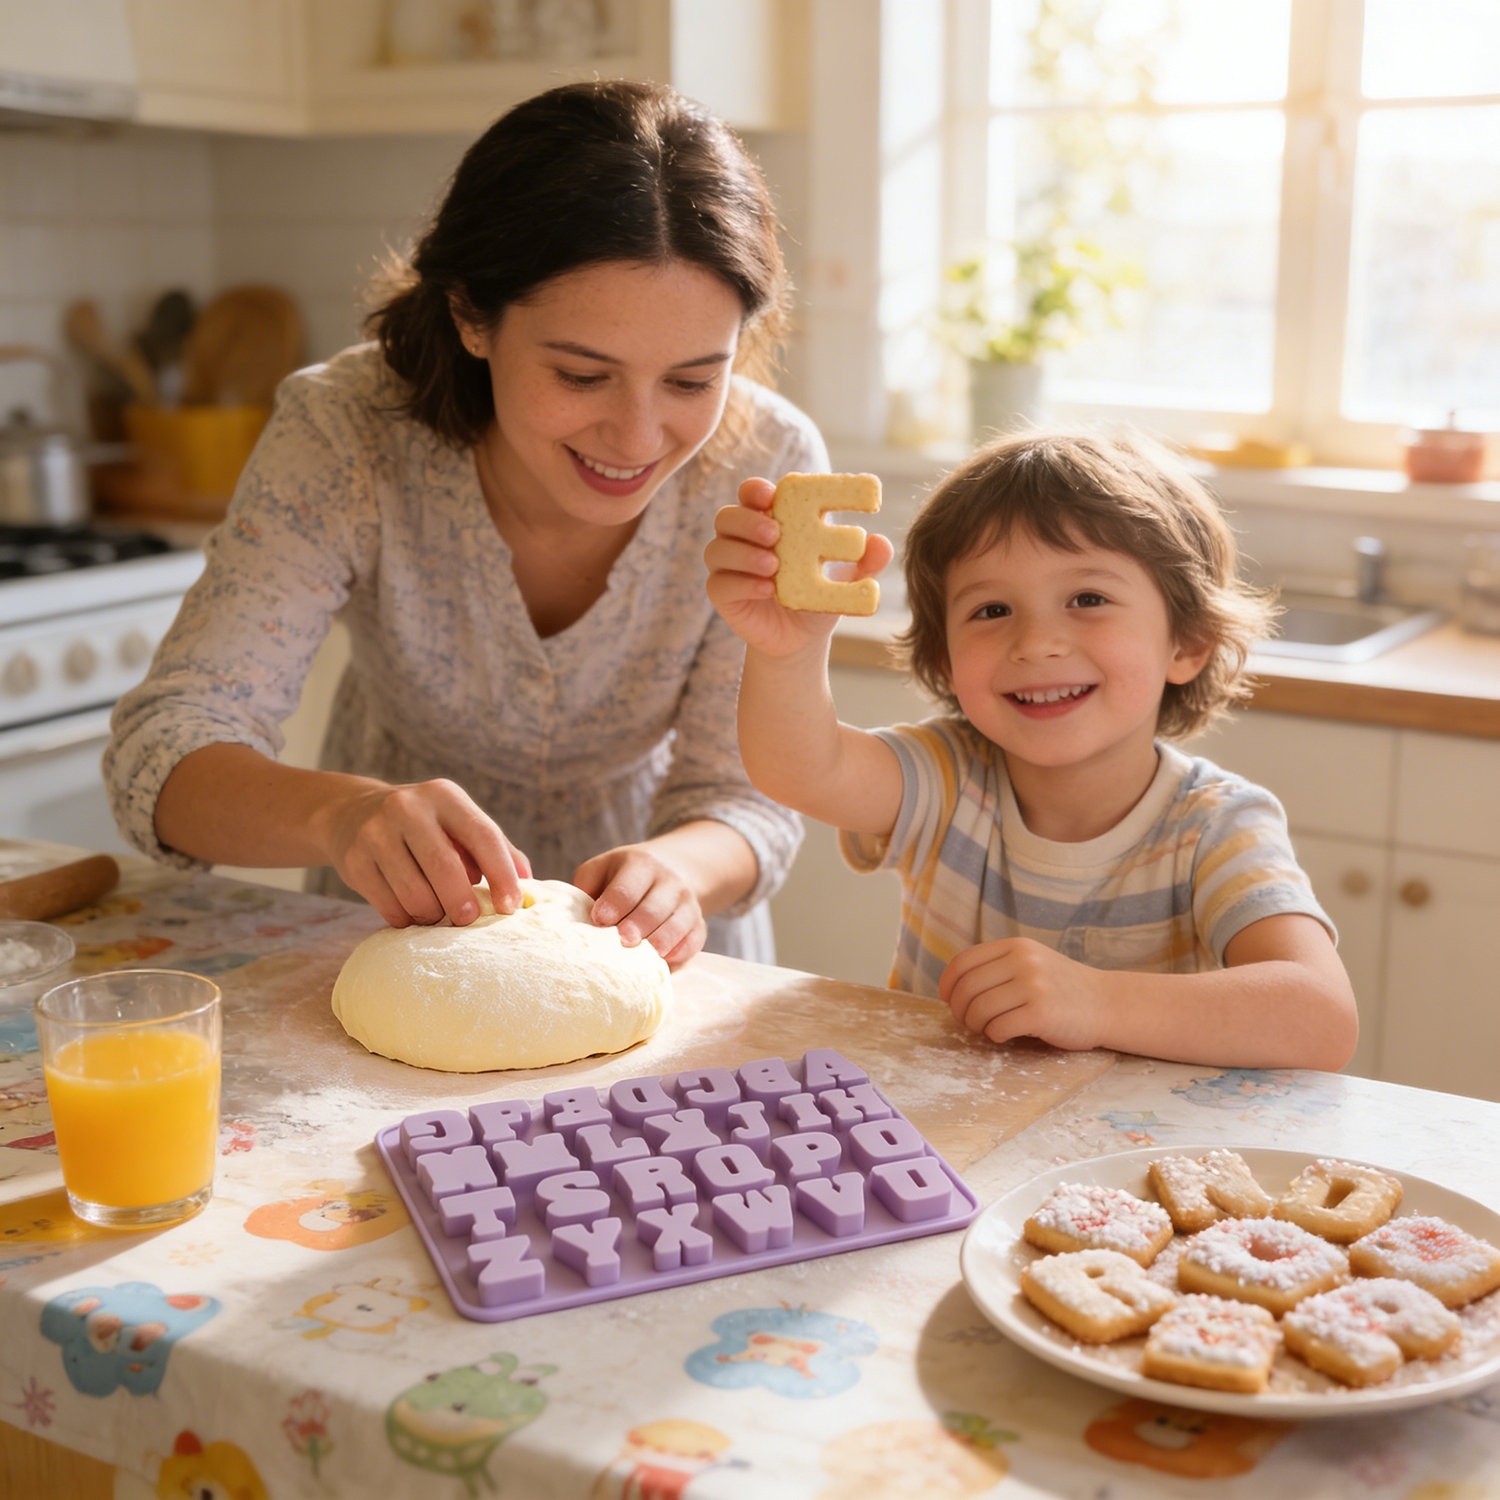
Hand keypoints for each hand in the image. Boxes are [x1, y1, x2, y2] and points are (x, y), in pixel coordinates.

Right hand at [322, 777, 529, 927]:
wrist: (351, 813)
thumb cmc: (423, 825)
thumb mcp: (457, 821)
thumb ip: (495, 847)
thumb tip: (528, 881)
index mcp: (444, 796)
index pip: (483, 836)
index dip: (501, 875)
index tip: (511, 906)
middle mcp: (408, 808)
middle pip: (445, 868)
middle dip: (463, 903)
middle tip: (470, 920)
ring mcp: (376, 833)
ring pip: (415, 893)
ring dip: (433, 914)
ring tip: (438, 913)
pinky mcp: (354, 861)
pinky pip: (389, 906)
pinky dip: (407, 918)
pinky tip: (411, 912)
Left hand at [572, 843, 706, 967]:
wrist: (671, 869)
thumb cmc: (622, 878)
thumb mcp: (602, 870)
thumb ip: (585, 889)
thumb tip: (570, 920)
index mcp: (640, 864)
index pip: (627, 887)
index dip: (613, 905)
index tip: (599, 920)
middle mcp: (668, 880)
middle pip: (653, 908)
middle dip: (637, 926)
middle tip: (622, 941)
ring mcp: (687, 903)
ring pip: (677, 925)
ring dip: (659, 942)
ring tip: (644, 958)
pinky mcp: (698, 924)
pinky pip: (693, 941)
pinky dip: (680, 953)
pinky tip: (663, 963)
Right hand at [704, 477, 892, 658]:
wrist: (804, 639)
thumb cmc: (820, 596)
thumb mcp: (846, 579)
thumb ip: (865, 562)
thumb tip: (881, 543)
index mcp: (770, 520)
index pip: (752, 494)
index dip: (756, 490)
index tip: (772, 495)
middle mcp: (743, 539)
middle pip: (727, 516)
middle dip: (748, 521)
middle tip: (775, 534)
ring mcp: (730, 567)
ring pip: (717, 549)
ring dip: (745, 554)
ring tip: (773, 566)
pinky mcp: (724, 595)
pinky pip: (720, 584)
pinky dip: (743, 583)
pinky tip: (767, 589)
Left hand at [939, 938, 1111, 1050]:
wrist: (1106, 1004)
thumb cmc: (1061, 988)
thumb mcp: (1030, 962)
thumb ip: (997, 966)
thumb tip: (951, 987)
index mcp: (1016, 946)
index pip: (964, 962)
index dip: (947, 983)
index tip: (946, 998)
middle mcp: (1024, 962)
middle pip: (967, 988)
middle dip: (959, 1009)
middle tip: (966, 1021)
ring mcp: (1034, 986)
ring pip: (980, 1010)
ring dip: (976, 1025)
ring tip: (986, 1028)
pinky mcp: (1042, 1014)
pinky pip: (999, 1028)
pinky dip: (995, 1036)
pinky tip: (1005, 1035)